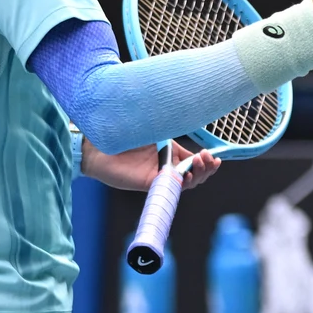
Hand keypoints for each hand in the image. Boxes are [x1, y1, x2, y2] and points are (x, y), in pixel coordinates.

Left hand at [81, 139, 221, 191]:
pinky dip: (183, 183)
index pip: (193, 160)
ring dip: (199, 175)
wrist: (98, 146)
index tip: (214, 155)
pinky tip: (188, 175)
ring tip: (201, 164)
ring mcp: (159, 176)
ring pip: (187, 182)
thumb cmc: (123, 134)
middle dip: (207, 168)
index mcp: (169, 152)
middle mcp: (166, 165)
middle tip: (209, 159)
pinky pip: (170, 188)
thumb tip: (190, 123)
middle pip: (194, 173)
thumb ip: (169, 129)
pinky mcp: (149, 184)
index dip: (206, 160)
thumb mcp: (153, 128)